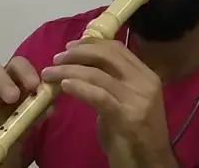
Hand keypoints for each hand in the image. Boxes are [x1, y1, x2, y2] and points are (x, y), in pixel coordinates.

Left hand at [40, 37, 177, 167]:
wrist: (149, 164)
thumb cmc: (133, 136)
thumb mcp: (125, 102)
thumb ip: (110, 83)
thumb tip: (82, 67)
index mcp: (146, 75)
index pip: (117, 48)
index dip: (91, 43)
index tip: (69, 46)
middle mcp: (144, 82)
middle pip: (108, 55)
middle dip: (78, 53)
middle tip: (56, 58)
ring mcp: (137, 99)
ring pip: (98, 74)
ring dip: (69, 71)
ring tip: (50, 74)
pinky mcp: (127, 117)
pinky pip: (98, 95)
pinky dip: (78, 87)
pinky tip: (64, 86)